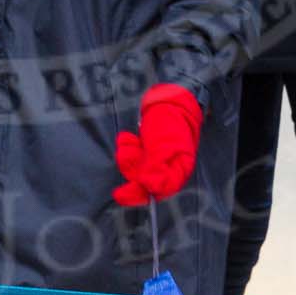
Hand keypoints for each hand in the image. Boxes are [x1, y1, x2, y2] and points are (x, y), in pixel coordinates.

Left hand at [112, 83, 203, 205]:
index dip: (137, 195)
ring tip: (130, 140)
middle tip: (131, 149)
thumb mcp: (165, 146)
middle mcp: (166, 170)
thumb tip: (148, 188)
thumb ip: (157, 169)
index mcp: (176, 173)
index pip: (156, 193)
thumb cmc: (170, 123)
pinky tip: (130, 137)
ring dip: (128, 154)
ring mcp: (155, 160)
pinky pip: (132, 155)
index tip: (119, 194)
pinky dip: (128, 147)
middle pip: (141, 181)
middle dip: (131, 165)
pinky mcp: (146, 151)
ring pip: (134, 167)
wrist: (169, 99)